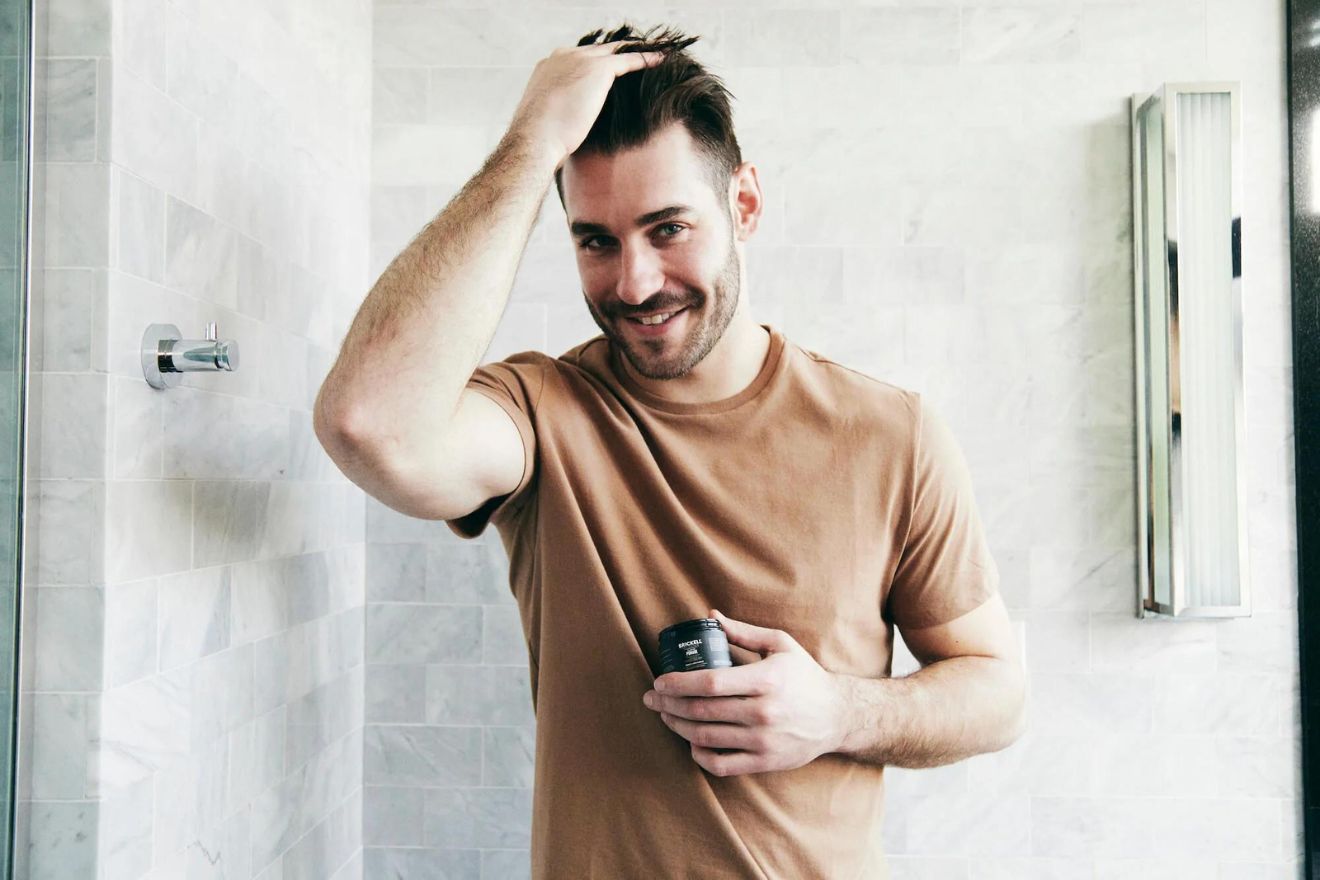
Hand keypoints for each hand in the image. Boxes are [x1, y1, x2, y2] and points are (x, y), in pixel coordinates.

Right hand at [507, 41, 666, 166]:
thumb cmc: (538, 140)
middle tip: (635, 58)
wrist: (535, 139)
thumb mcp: (546, 120)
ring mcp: (580, 59)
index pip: (577, 59)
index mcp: (548, 67)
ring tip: (651, 56)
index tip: (607, 75)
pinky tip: (659, 61)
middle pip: (597, 50)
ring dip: (633, 53)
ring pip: (614, 50)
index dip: (593, 65)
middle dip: (615, 54)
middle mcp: (563, 56)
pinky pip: (628, 59)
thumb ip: (559, 112)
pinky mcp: (598, 69)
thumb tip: (569, 129)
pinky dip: (645, 59)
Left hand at [642, 609, 851, 776]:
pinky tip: (691, 742)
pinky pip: (721, 764)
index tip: (659, 681)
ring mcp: (763, 740)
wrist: (837, 715)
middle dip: (669, 704)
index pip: (710, 683)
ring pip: (706, 737)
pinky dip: (699, 755)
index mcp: (766, 680)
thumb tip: (710, 617)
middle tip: (652, 698)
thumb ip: (744, 632)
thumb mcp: (780, 645)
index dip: (678, 683)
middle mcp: (764, 712)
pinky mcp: (765, 762)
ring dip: (678, 726)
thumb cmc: (804, 676)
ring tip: (665, 715)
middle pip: (702, 711)